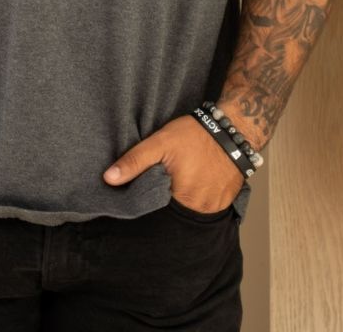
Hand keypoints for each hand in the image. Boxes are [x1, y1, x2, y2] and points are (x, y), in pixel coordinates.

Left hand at [102, 115, 243, 213]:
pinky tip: (195, 182)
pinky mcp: (225, 203)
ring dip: (182, 202)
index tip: (146, 190)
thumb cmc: (196, 135)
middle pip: (174, 214)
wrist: (233, 129)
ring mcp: (214, 208)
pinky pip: (206, 208)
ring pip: (189, 212)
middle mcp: (199, 209)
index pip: (156, 212)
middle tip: (166, 182)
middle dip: (166, 202)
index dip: (149, 202)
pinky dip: (198, 199)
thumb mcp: (161, 142)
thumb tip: (109, 179)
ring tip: (181, 182)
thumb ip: (135, 161)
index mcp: (180, 198)